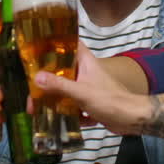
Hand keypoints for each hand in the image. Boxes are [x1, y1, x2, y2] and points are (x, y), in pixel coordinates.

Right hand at [32, 46, 149, 134]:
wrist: (131, 119)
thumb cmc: (109, 100)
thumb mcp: (81, 92)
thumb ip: (59, 85)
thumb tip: (36, 78)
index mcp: (85, 61)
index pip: (69, 43)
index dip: (54, 42)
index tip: (37, 46)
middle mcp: (86, 71)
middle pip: (62, 70)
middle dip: (48, 81)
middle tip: (32, 92)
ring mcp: (88, 87)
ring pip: (66, 89)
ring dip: (56, 100)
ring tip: (38, 110)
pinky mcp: (90, 102)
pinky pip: (74, 104)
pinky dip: (70, 112)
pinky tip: (65, 121)